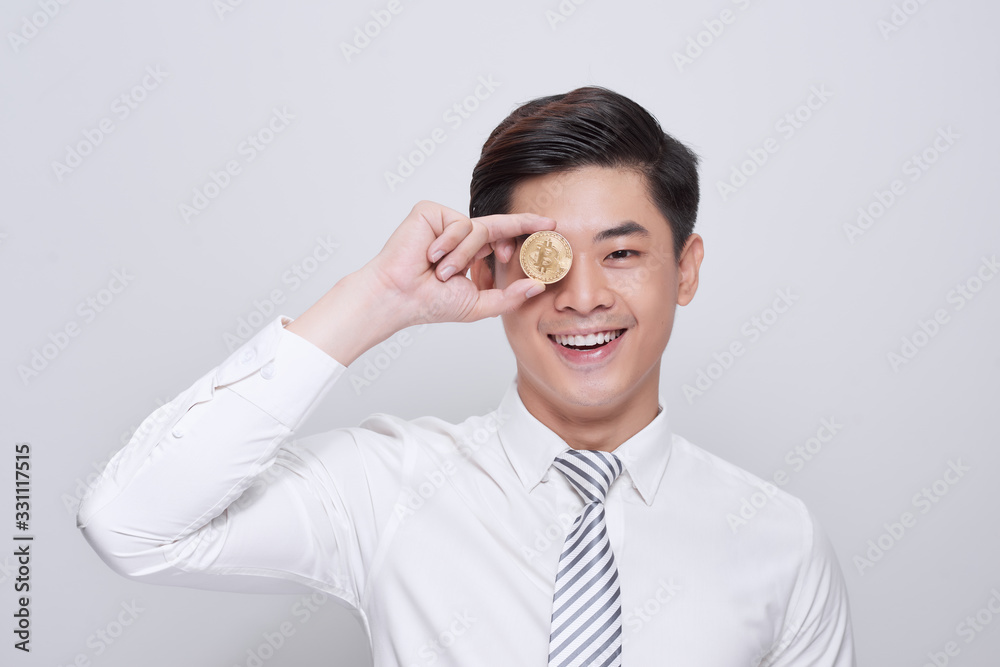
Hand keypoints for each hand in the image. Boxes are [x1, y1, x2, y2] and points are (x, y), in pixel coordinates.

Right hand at [362, 200, 555, 326]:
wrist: (400, 297)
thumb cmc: (430, 303)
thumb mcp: (478, 303)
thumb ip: (510, 296)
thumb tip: (539, 285)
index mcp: (469, 253)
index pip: (502, 237)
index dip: (524, 232)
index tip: (550, 228)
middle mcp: (458, 235)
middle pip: (496, 226)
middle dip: (521, 227)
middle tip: (544, 230)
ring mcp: (444, 222)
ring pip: (477, 228)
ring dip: (464, 255)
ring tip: (442, 273)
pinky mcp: (430, 212)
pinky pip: (458, 222)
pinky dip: (449, 241)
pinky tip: (431, 255)